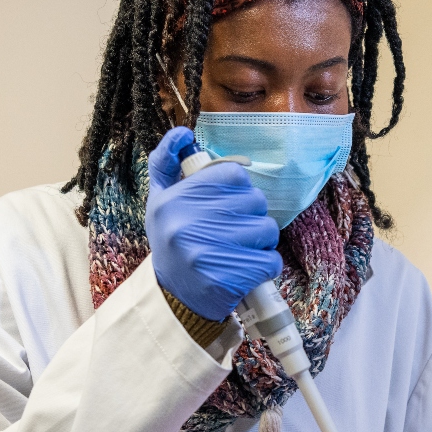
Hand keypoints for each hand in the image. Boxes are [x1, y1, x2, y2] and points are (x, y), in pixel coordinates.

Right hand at [146, 127, 281, 320]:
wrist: (174, 299)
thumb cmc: (172, 241)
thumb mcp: (159, 201)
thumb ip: (165, 163)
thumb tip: (182, 133)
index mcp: (172, 199)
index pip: (233, 174)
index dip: (237, 189)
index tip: (225, 205)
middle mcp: (186, 223)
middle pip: (255, 200)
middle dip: (251, 215)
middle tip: (233, 231)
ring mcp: (208, 252)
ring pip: (267, 229)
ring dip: (260, 241)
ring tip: (239, 251)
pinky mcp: (229, 279)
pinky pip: (271, 260)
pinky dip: (265, 266)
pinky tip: (245, 270)